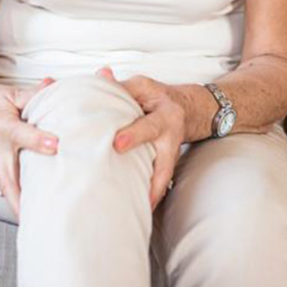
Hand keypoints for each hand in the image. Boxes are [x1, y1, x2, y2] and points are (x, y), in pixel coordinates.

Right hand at [0, 74, 58, 222]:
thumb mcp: (11, 93)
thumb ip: (35, 93)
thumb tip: (53, 84)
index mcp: (2, 125)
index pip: (20, 134)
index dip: (37, 140)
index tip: (55, 146)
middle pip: (8, 178)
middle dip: (22, 199)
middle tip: (40, 215)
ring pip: (6, 189)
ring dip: (20, 206)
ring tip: (41, 222)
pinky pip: (5, 189)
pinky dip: (16, 202)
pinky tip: (31, 215)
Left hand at [96, 66, 185, 211]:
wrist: (186, 109)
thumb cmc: (157, 97)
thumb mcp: (142, 86)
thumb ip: (121, 86)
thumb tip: (100, 77)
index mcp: (164, 114)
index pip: (149, 124)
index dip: (134, 134)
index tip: (117, 142)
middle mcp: (171, 136)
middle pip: (164, 159)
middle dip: (151, 177)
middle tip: (134, 190)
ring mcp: (171, 153)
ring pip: (165, 176)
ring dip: (153, 193)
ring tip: (140, 209)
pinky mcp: (167, 164)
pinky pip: (161, 183)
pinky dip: (152, 196)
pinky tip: (141, 209)